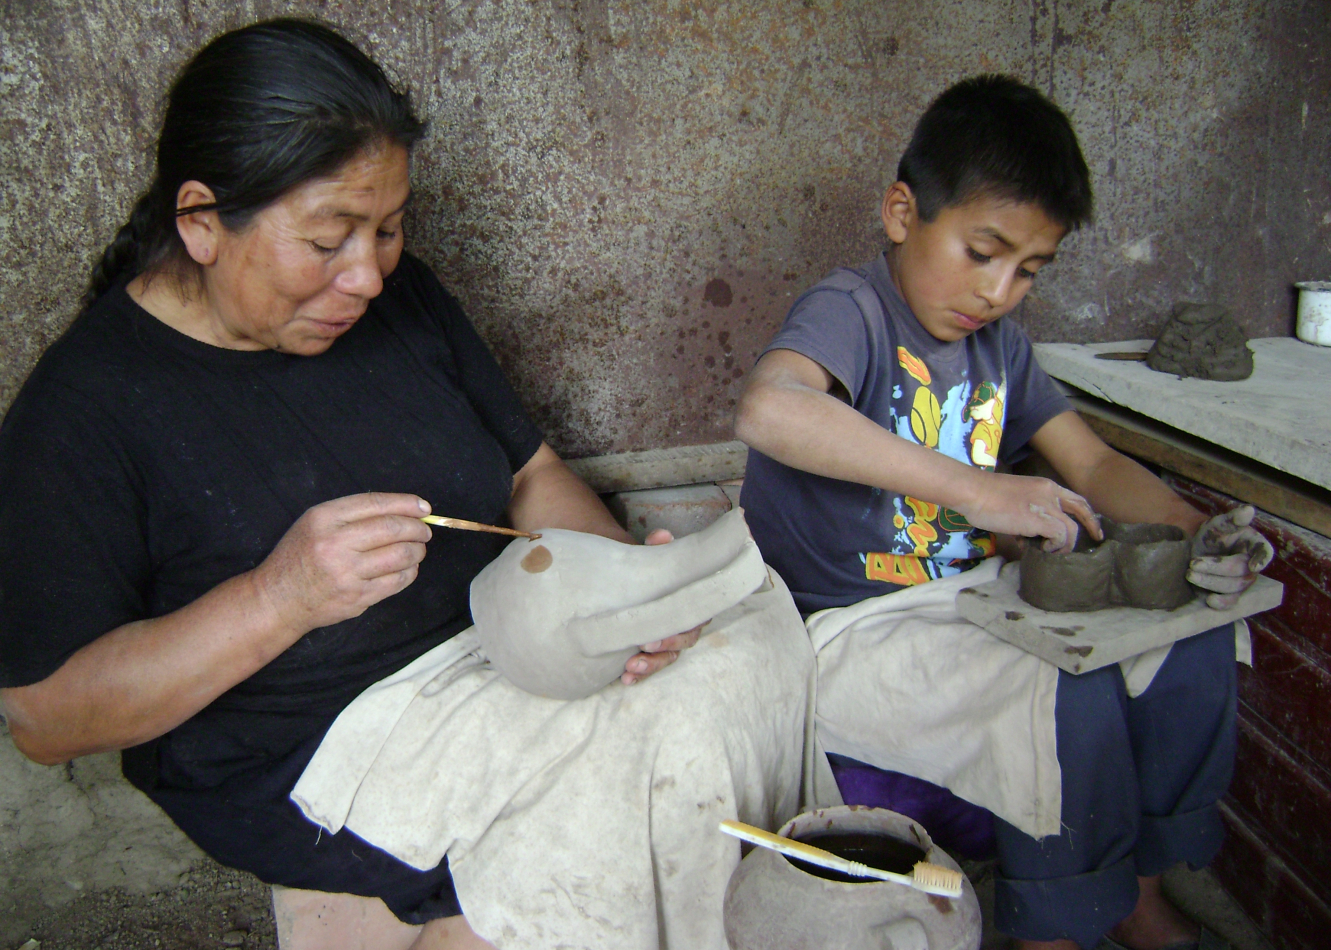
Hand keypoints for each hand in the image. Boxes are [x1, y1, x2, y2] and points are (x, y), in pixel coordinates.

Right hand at [255, 492, 433, 631]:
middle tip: (424, 531)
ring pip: (400, 556)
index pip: (377, 504)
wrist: (279, 598)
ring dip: (417, 550)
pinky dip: (409, 572)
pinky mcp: (357, 598)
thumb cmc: (300, 556)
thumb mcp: (315, 522)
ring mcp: (347, 573)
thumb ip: (353, 513)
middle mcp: (336, 544)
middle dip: (417, 528)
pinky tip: (407, 568)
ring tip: (417, 549)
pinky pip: (397, 581)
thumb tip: (403, 510)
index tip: (423, 507)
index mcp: (325, 519)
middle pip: (393, 529)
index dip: (406, 504)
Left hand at [621, 528, 703, 684]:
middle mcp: (683, 622)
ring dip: (651, 665)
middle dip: (665, 646)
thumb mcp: (650, 555)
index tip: (658, 631)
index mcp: (690, 600)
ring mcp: (667, 639)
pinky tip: (625, 679)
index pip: (696, 617)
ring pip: (667, 657)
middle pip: (684, 640)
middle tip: (645, 646)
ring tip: (630, 668)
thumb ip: (657, 548)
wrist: (622, 578)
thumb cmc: (644, 567)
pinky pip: (650, 666)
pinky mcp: (651, 650)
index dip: (681, 627)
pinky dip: (640, 674)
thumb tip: (661, 537)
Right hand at [954, 472, 1101, 553]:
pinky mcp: (1041, 519)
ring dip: (1065, 544)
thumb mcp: (1013, 501)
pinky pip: (1060, 536)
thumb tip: (1026, 537)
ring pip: (1072, 529)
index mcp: (1045, 486)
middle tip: (1096, 539)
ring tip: (1050, 551)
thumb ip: (1026, 515)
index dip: (1085, 513)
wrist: (974, 491)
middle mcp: (1051, 493)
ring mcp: (1047, 506)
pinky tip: (1040, 549)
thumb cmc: (984, 496)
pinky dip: (1054, 546)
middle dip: (1092, 525)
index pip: (1074, 498)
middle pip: (1082, 509)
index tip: (1089, 526)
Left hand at [1188, 505, 1273, 608]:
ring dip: (1211, 582)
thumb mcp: (1219, 524)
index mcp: (1253, 545)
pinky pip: (1231, 603)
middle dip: (1216, 567)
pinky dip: (1222, 604)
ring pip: (1233, 587)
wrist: (1197, 550)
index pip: (1265, 551)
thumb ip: (1233, 518)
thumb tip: (1249, 510)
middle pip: (1241, 571)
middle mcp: (1252, 565)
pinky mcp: (1229, 594)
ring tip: (1190, 574)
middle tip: (1193, 563)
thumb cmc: (1213, 535)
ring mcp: (1242, 581)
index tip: (1254, 565)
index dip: (1262, 558)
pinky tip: (1209, 600)